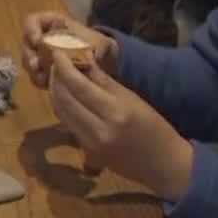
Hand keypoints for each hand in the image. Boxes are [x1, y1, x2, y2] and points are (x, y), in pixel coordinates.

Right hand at [20, 10, 118, 89]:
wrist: (104, 62)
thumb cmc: (98, 45)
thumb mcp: (96, 42)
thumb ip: (89, 48)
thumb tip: (88, 60)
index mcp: (52, 23)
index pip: (33, 21)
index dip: (31, 30)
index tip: (37, 41)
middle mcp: (42, 38)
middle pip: (27, 44)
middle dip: (29, 55)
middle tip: (36, 65)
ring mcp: (41, 55)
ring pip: (29, 61)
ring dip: (33, 70)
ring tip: (43, 78)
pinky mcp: (44, 71)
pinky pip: (35, 76)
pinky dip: (40, 81)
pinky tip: (48, 86)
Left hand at [48, 58, 194, 199]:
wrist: (162, 163)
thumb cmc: (154, 126)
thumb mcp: (132, 99)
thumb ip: (104, 81)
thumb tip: (83, 60)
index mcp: (116, 112)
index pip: (80, 86)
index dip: (64, 69)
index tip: (57, 54)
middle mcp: (99, 130)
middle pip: (65, 100)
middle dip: (56, 79)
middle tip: (55, 64)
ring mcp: (91, 145)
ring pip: (61, 113)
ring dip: (55, 94)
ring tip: (58, 78)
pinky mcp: (87, 154)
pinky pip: (68, 126)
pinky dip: (64, 109)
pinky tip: (66, 98)